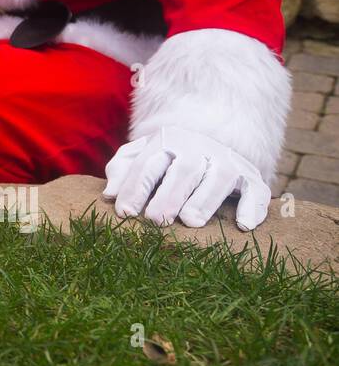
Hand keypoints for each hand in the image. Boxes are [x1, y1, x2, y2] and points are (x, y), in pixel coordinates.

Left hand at [102, 125, 271, 231]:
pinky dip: (252, 207)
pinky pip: (256, 190)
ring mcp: (227, 161)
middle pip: (184, 170)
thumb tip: (109, 193)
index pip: (148, 164)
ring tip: (191, 221)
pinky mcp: (251, 177)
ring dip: (205, 199)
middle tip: (157, 220)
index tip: (125, 213)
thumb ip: (122, 170)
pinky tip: (243, 225)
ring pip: (219, 177)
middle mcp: (198, 148)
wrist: (209, 140)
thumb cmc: (165, 158)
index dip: (136, 188)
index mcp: (166, 142)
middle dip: (170, 195)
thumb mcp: (140, 156)